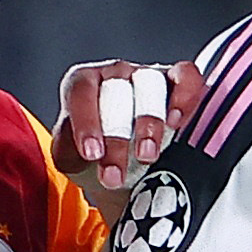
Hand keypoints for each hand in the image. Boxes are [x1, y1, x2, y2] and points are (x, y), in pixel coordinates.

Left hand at [55, 60, 201, 208]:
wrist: (123, 158)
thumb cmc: (95, 150)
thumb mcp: (71, 155)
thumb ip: (67, 154)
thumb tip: (74, 162)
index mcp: (82, 84)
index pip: (81, 93)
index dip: (86, 123)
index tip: (92, 154)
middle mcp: (114, 75)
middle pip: (117, 95)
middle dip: (116, 140)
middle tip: (115, 176)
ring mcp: (146, 75)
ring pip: (150, 87)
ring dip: (149, 124)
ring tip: (146, 156)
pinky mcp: (176, 81)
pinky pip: (184, 76)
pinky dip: (184, 96)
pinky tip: (176, 123)